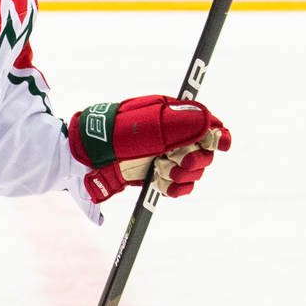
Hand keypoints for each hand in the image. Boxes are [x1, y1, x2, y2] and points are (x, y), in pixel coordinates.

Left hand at [70, 95, 229, 201]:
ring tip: (162, 173)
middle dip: (196, 159)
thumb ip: (178, 123)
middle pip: (205, 151)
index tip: (222, 145)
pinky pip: (180, 185)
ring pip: (194, 171)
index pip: (207, 123)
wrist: (83, 159)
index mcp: (172, 117)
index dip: (218, 134)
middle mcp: (172, 137)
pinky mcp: (155, 175)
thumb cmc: (111, 135)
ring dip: (183, 175)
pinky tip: (163, 186)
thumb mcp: (145, 125)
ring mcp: (164, 156)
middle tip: (178, 163)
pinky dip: (176, 188)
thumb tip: (210, 123)